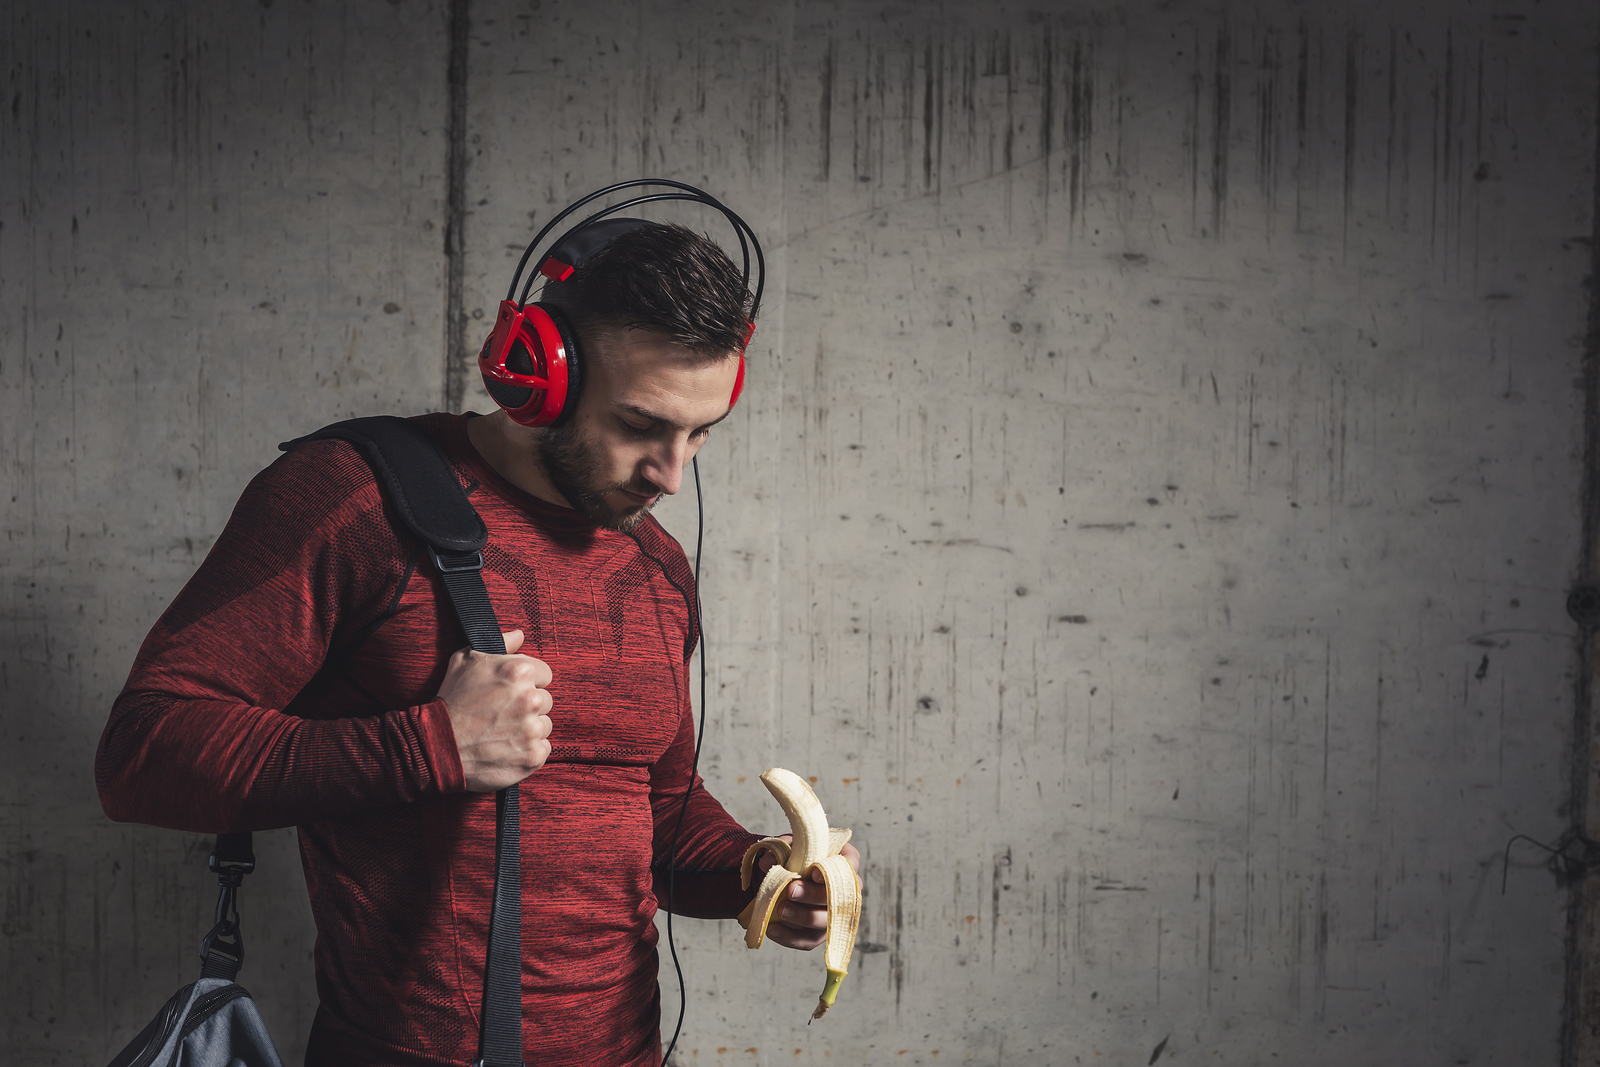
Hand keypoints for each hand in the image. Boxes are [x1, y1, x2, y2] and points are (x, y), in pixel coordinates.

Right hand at [436, 629, 552, 791]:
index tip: (509, 692)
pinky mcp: (533, 756)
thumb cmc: (451, 701)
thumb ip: (499, 643)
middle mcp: (530, 699)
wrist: (438, 746)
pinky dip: (529, 750)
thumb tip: (520, 635)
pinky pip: (543, 748)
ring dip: (528, 728)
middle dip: (527, 705)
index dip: (527, 682)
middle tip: (502, 713)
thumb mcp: (465, 661)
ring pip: (545, 725)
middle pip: (545, 700)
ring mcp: (533, 730)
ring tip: (501, 731)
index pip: (544, 674)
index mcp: (519, 671)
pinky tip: (506, 747)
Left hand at [758, 836, 861, 950]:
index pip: (849, 864)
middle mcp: (844, 889)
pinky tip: (772, 928)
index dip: (833, 871)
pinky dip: (789, 937)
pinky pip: (808, 940)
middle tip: (791, 890)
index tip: (813, 873)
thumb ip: (781, 849)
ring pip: (824, 921)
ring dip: (802, 917)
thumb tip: (768, 861)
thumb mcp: (788, 845)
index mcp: (842, 859)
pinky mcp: (818, 933)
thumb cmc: (795, 855)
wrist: (785, 874)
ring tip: (781, 909)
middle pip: (838, 897)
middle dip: (813, 895)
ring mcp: (833, 914)